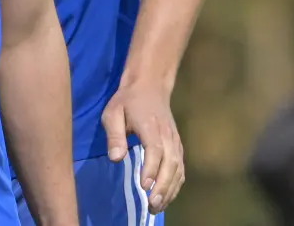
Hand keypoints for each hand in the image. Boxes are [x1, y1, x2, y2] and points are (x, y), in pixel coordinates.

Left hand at [101, 81, 183, 213]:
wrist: (150, 87)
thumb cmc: (127, 101)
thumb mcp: (113, 113)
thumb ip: (114, 135)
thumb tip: (116, 158)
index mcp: (151, 126)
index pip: (155, 150)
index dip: (151, 169)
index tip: (144, 186)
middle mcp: (168, 136)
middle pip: (171, 164)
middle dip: (162, 186)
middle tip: (152, 204)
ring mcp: (175, 142)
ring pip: (178, 169)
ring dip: (170, 189)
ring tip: (157, 206)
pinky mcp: (177, 146)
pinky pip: (180, 168)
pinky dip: (176, 184)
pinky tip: (167, 196)